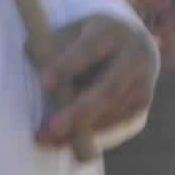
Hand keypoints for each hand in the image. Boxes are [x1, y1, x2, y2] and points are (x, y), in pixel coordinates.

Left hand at [32, 12, 155, 150]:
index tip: (44, 82)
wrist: (130, 43)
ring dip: (81, 130)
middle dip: (80, 111)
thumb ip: (52, 45)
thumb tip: (30, 52)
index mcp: (112, 32)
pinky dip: (92, 134)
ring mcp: (143, 82)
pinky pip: (118, 122)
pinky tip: (66, 142)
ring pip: (113, 110)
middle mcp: (135, 57)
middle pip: (109, 88)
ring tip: (48, 139)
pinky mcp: (142, 103)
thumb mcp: (71, 33)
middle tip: (53, 128)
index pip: (89, 49)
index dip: (67, 66)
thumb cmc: (87, 38)